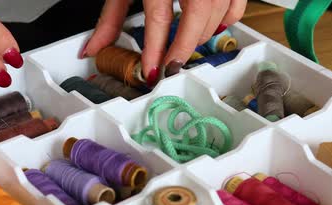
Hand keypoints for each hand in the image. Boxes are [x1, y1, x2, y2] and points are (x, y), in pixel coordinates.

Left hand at [83, 0, 246, 86]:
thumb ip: (110, 17)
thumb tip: (95, 46)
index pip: (160, 18)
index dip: (156, 50)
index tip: (153, 70)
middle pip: (196, 18)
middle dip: (184, 49)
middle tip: (170, 66)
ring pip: (218, 13)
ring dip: (201, 37)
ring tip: (184, 47)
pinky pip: (236, 4)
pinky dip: (226, 19)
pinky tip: (212, 27)